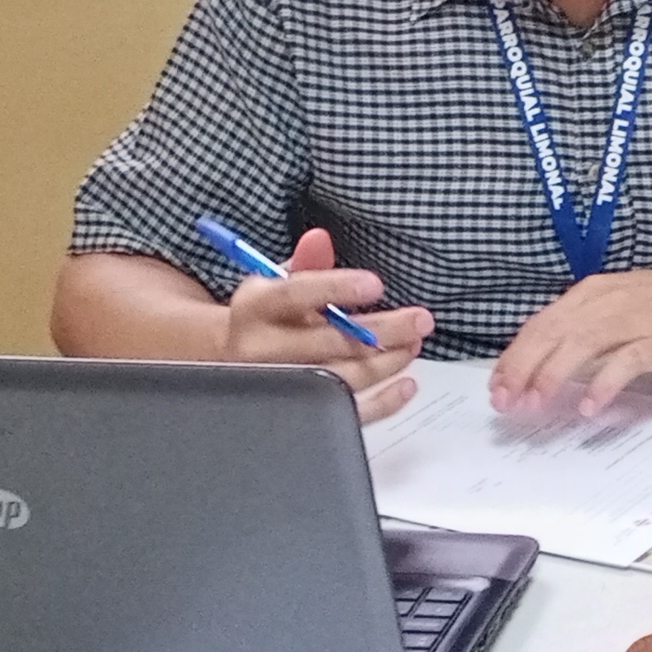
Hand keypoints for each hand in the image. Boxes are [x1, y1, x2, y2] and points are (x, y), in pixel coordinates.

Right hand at [223, 229, 433, 422]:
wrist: (231, 361)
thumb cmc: (265, 319)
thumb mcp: (276, 286)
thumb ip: (305, 264)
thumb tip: (320, 239)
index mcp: (254, 307)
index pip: (293, 294)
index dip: (335, 288)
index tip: (375, 284)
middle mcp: (261, 349)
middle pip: (327, 341)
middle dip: (381, 331)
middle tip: (419, 321)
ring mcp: (279, 386)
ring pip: (341, 378)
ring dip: (386, 362)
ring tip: (414, 344)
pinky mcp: (298, 413)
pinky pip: (345, 413)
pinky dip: (383, 402)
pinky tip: (406, 384)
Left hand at [489, 261, 651, 417]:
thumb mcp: (622, 307)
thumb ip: (589, 330)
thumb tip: (554, 362)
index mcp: (592, 293)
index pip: (540, 324)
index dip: (514, 357)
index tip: (497, 386)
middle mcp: (606, 301)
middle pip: (551, 334)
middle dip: (522, 370)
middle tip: (505, 402)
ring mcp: (633, 319)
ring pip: (578, 345)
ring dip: (551, 376)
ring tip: (535, 404)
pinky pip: (623, 363)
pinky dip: (602, 385)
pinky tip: (589, 406)